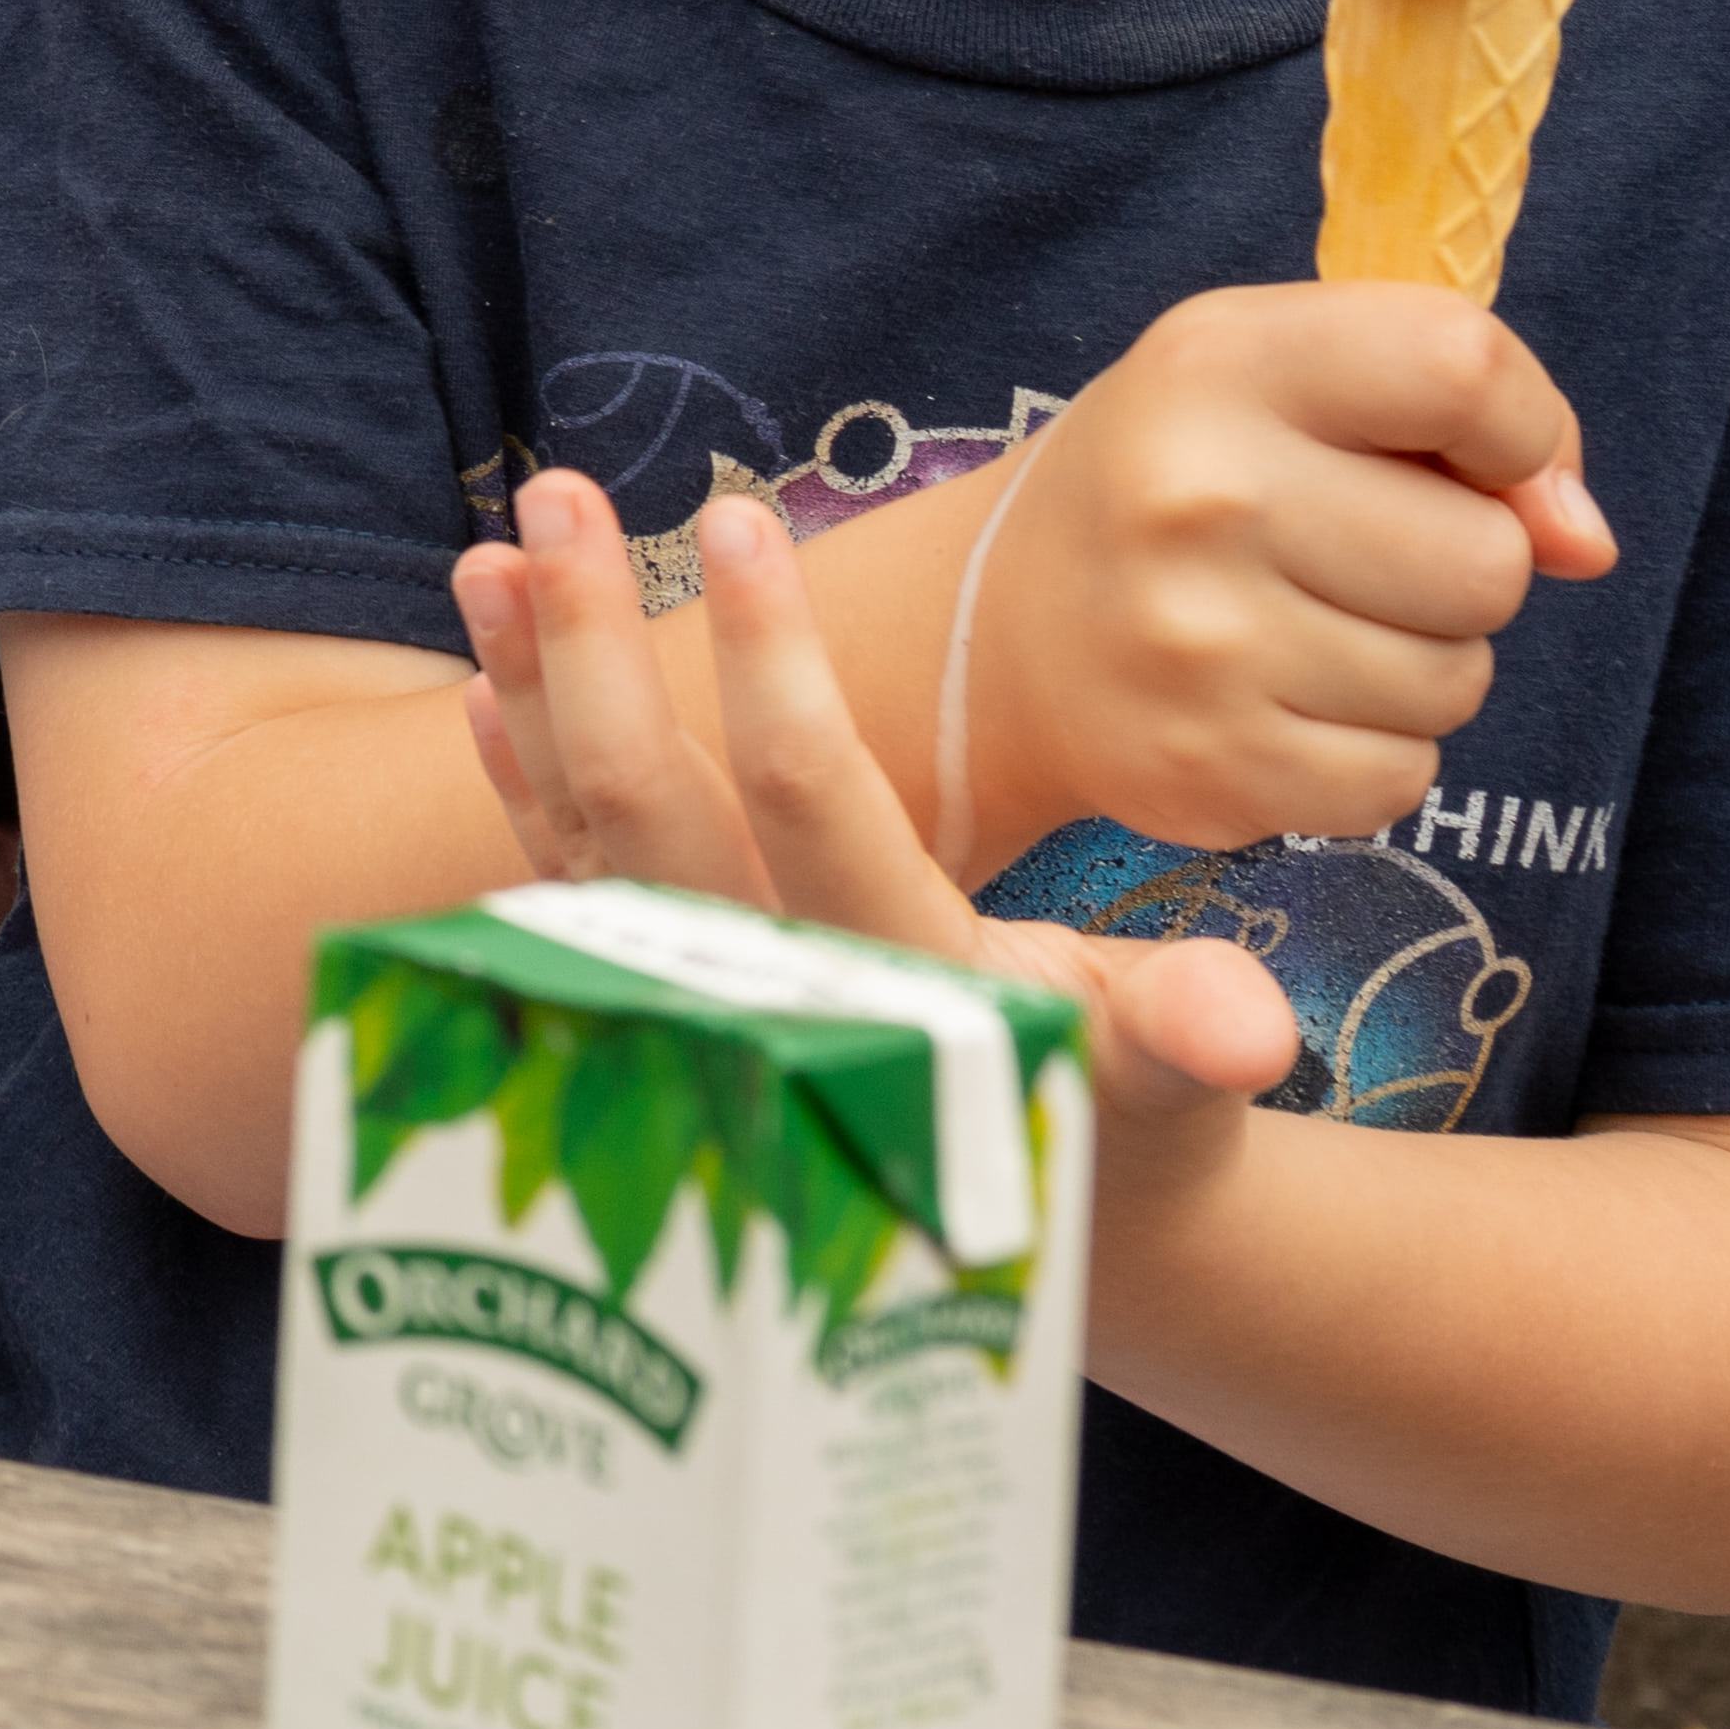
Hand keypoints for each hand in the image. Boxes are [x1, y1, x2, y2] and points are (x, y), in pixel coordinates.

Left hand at [453, 479, 1299, 1129]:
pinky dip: (516, 790)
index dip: (771, 656)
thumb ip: (1190, 1041)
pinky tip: (478, 694)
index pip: (809, 795)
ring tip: (485, 557)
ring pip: (579, 832)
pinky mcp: (653, 1008)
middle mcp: (766, 993)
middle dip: (595, 642)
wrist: (1018, 1233)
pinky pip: (560, 888)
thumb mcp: (1161, 1079)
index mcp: (897, 983)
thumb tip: (1250, 1030)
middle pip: (649, 799)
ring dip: (527, 692)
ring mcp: (689, 1005)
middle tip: (557, 495)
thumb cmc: (1111, 1115)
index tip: (743, 515)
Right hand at [939, 291, 1617, 861]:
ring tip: (1305, 632)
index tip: (1468, 461)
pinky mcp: (1213, 768)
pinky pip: (1403, 777)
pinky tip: (1284, 709)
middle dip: (1457, 571)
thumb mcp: (1286, 376)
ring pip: (1458, 680)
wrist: (997, 632)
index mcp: (1221, 363)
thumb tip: (1585, 544)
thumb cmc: (1182, 482)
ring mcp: (1199, 645)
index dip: (1519, 429)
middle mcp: (1199, 497)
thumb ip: (1461, 409)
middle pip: (1489, 560)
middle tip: (1349, 560)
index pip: (1466, 367)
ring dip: (1415, 666)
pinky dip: (1370, 753)